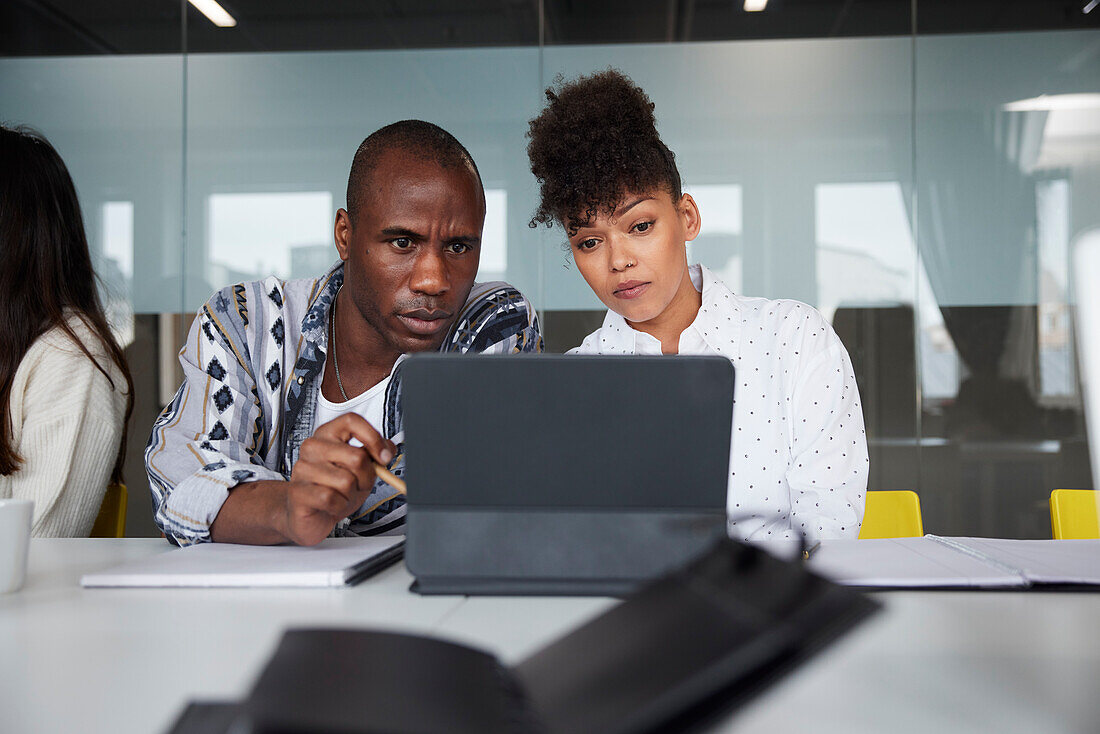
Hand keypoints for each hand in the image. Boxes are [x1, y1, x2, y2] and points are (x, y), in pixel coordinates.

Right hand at [281, 414, 396, 545]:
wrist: (312, 514)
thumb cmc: (334, 488)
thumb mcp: (360, 469)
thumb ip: (374, 455)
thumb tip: (389, 448)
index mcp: (328, 434)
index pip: (352, 421)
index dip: (373, 437)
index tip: (384, 457)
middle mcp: (313, 446)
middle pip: (357, 457)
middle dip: (366, 477)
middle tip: (357, 484)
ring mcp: (302, 468)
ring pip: (346, 481)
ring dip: (351, 495)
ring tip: (340, 495)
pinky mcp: (297, 491)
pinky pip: (331, 498)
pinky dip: (339, 506)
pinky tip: (331, 505)